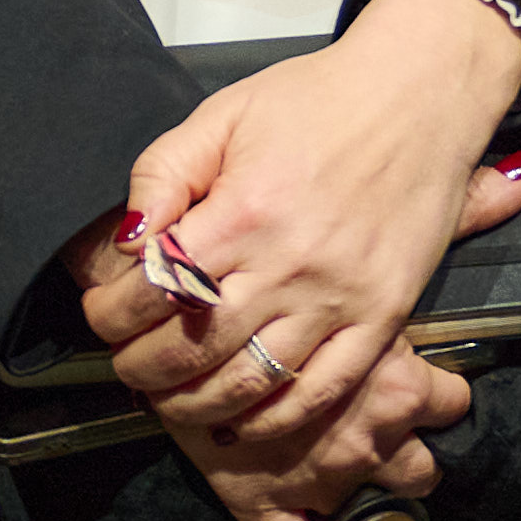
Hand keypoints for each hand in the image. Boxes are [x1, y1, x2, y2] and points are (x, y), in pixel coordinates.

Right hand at [69, 232, 477, 520]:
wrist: (158, 279)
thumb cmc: (258, 242)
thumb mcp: (367, 211)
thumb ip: (452, 204)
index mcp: (385, 363)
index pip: (442, 398)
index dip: (444, 398)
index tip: (439, 392)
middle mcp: (355, 423)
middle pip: (412, 460)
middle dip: (412, 451)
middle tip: (403, 440)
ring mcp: (308, 464)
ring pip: (365, 498)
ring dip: (382, 490)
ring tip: (376, 474)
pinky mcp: (257, 497)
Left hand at [70, 0, 520, 520]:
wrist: (419, 95)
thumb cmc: (317, 99)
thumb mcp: (224, 115)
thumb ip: (163, 174)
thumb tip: (124, 240)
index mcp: (243, 209)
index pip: (154, 288)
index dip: (112, 313)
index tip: (101, 315)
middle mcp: (290, 263)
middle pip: (193, 348)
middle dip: (141, 368)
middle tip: (125, 364)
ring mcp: (340, 297)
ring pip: (251, 383)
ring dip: (194, 404)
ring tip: (167, 398)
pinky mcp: (382, 318)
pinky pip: (321, 392)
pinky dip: (273, 422)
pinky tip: (240, 425)